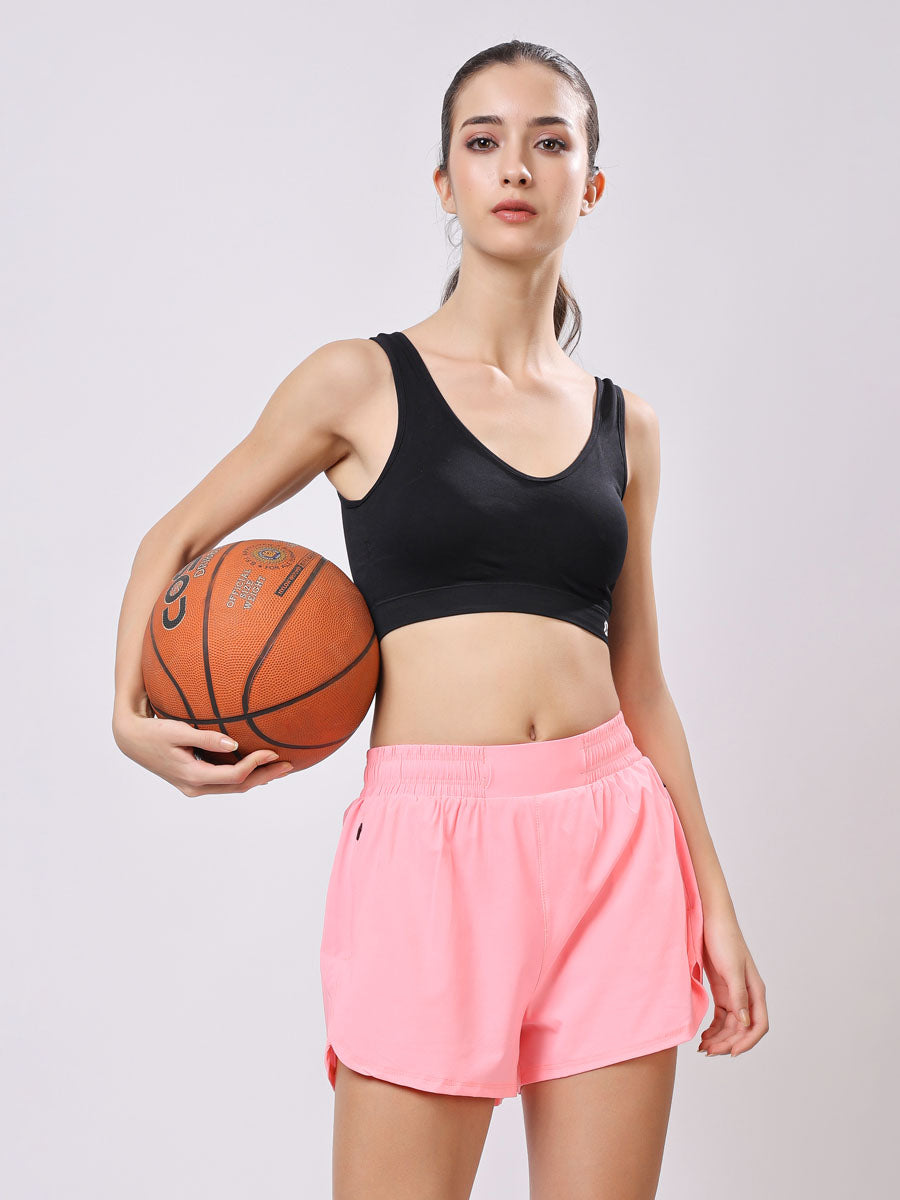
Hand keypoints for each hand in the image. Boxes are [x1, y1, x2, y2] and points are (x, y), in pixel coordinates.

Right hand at [113, 709, 293, 795]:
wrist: (131, 740)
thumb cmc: (153, 731)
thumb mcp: (177, 731)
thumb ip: (205, 738)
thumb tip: (234, 744)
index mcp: (192, 776)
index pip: (233, 776)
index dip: (255, 765)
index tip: (272, 751)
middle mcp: (195, 786)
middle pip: (238, 787)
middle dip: (265, 776)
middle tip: (288, 766)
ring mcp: (195, 786)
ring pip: (233, 787)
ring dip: (257, 778)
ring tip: (279, 768)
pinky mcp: (195, 780)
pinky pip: (225, 782)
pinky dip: (244, 776)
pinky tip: (259, 767)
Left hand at [697, 906, 767, 1057]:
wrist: (710, 919)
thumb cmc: (724, 939)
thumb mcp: (731, 969)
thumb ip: (738, 996)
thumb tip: (744, 1024)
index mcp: (755, 991)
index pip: (758, 1025)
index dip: (747, 1042)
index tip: (731, 1053)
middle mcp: (747, 995)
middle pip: (742, 1029)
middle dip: (727, 1043)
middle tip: (708, 1052)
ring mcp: (734, 993)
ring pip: (730, 1025)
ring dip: (719, 1038)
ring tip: (703, 1047)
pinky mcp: (722, 989)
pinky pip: (721, 1016)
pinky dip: (714, 1028)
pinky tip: (704, 1036)